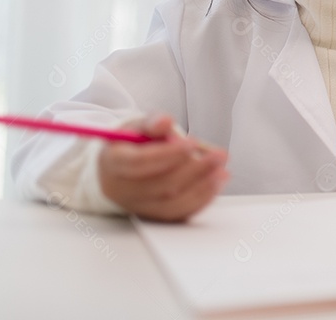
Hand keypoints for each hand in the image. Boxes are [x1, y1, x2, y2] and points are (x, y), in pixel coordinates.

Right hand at [98, 114, 228, 221]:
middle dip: (194, 170)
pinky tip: (217, 182)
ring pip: (171, 203)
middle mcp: (122, 189)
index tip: (191, 143)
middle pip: (160, 185)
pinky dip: (202, 199)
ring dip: (202, 187)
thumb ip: (153, 122)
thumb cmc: (132, 144)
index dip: (166, 155)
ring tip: (222, 171)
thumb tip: (165, 122)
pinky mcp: (154, 215)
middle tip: (218, 156)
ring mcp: (139, 205)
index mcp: (113, 162)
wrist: (124, 165)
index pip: (138, 162)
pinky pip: (179, 213)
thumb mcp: (137, 125)